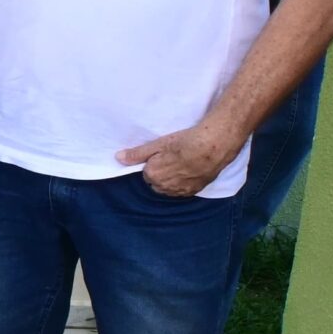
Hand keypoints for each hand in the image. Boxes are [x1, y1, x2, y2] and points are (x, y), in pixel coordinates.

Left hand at [119, 121, 242, 197]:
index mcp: (153, 175)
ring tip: (182, 164)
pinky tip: (189, 172)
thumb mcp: (158, 144)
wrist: (214, 146)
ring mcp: (180, 191)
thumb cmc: (185, 142)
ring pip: (168, 188)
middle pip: (156, 182)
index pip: (146, 173)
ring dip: (171, 180)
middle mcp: (164, 187)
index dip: (154, 163)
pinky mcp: (194, 191)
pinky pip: (181, 191)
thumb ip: (137, 154)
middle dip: (161, 173)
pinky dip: (183, 183)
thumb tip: (118, 158)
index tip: (163, 154)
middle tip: (173, 158)